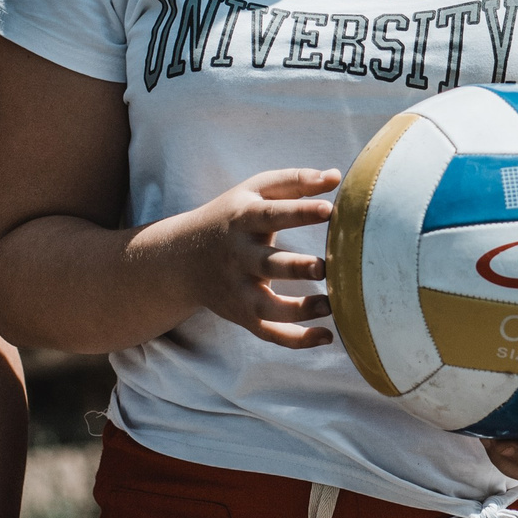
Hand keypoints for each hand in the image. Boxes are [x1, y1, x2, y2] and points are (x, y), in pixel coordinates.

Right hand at [169, 168, 338, 346]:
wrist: (180, 258)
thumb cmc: (233, 217)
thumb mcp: (254, 190)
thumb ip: (294, 182)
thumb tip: (337, 177)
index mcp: (244, 220)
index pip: (272, 214)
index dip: (300, 211)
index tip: (329, 209)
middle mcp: (239, 257)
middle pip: (268, 264)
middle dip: (296, 267)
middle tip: (325, 267)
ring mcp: (239, 290)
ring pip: (267, 307)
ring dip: (299, 309)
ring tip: (331, 305)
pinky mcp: (242, 315)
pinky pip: (268, 333)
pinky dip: (295, 340)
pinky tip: (326, 336)